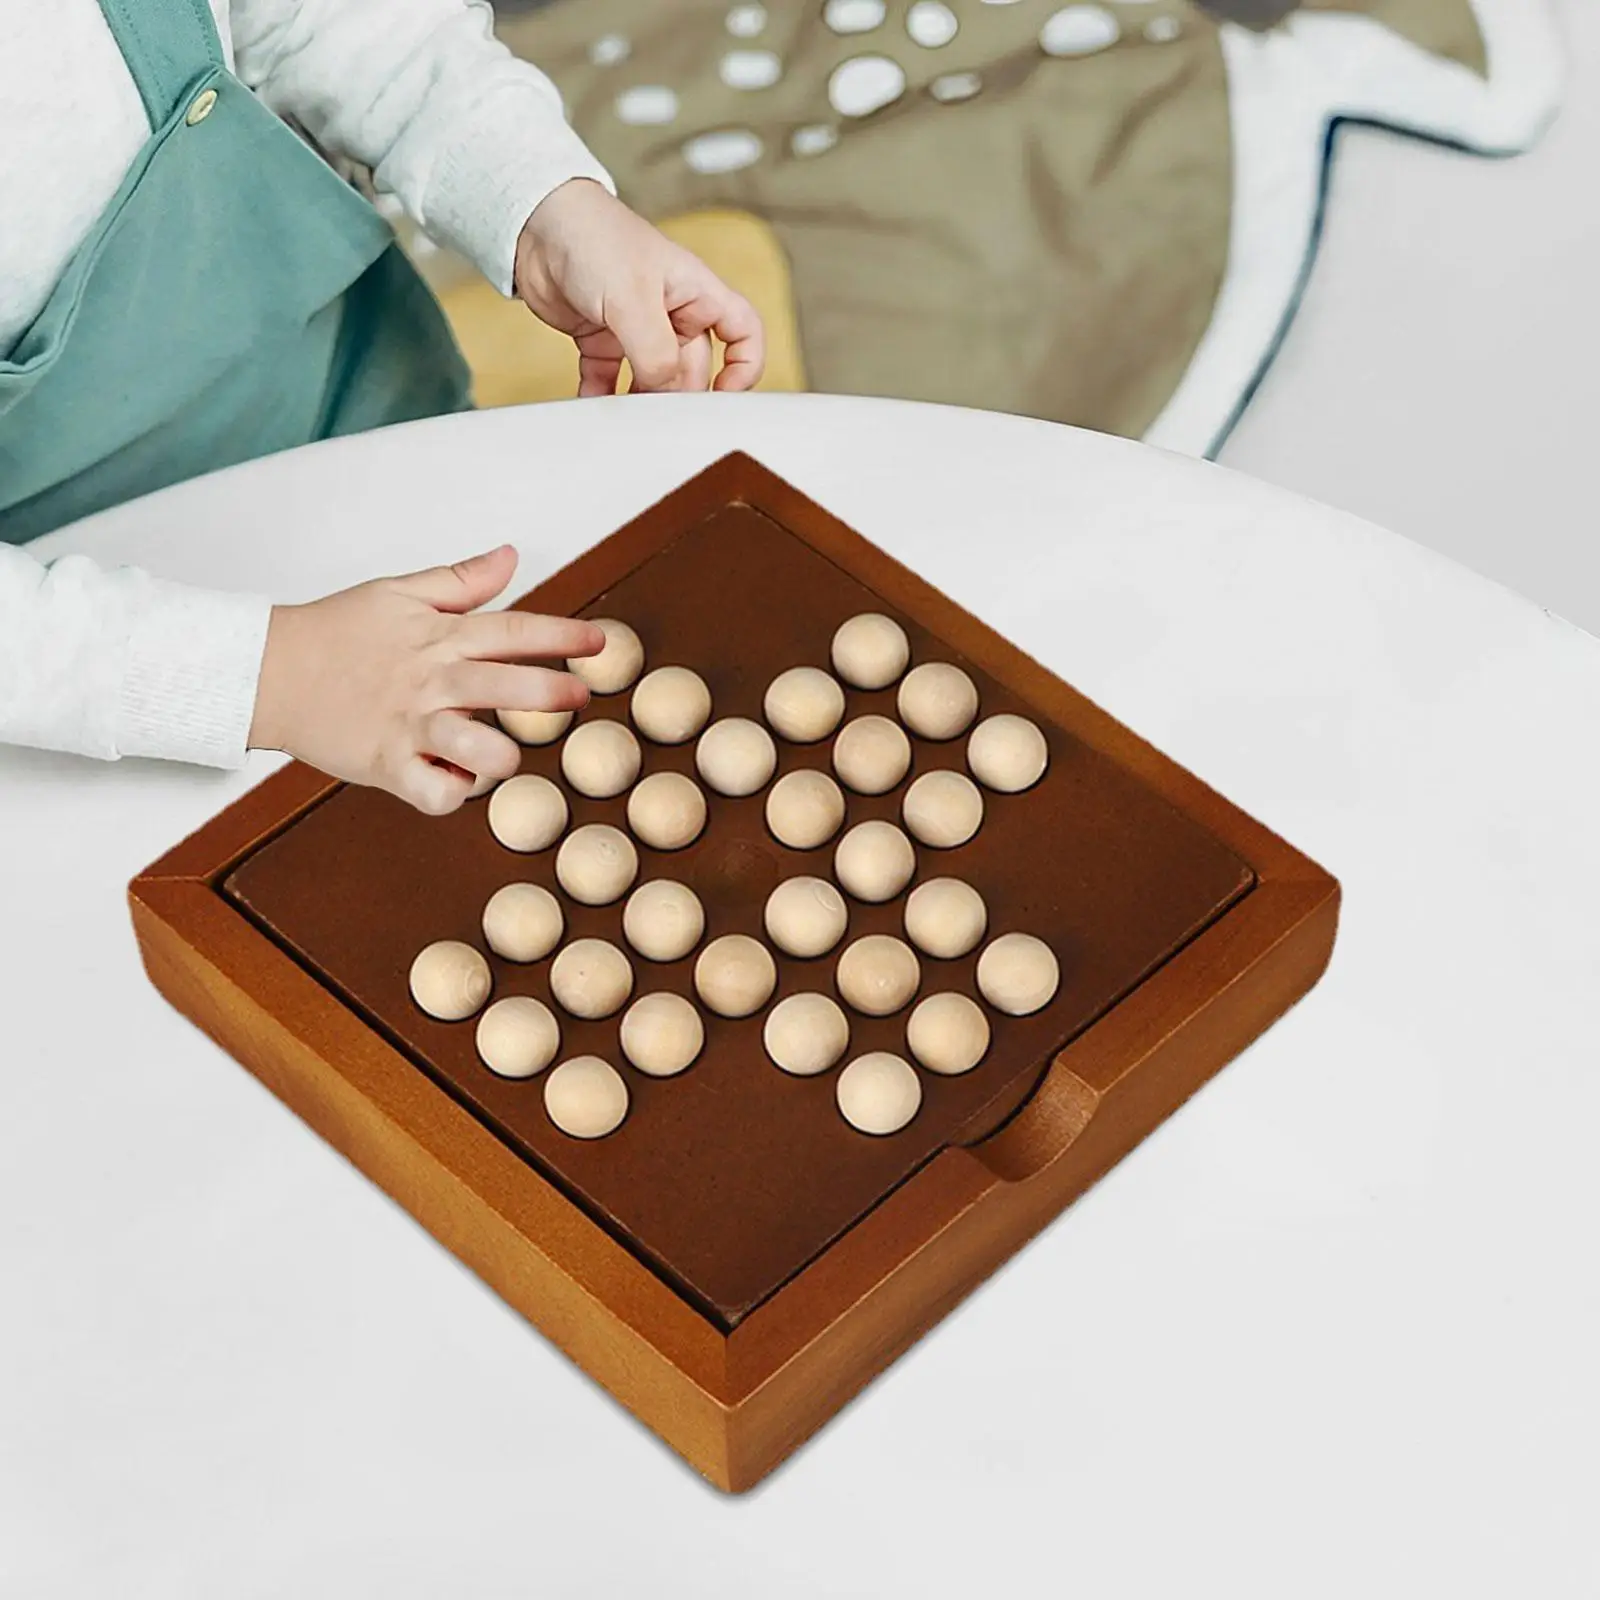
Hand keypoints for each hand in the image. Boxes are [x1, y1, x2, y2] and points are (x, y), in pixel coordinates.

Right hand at [248, 545, 602, 815]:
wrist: (267, 671)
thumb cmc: (335, 632)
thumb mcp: (399, 592)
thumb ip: (460, 580)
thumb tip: (510, 556)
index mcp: (440, 637)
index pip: (515, 632)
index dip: (563, 637)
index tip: (599, 643)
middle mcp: (433, 682)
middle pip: (511, 689)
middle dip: (555, 695)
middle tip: (576, 698)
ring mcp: (411, 727)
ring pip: (482, 753)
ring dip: (504, 758)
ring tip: (501, 754)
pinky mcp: (388, 766)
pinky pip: (438, 794)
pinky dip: (454, 795)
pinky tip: (454, 781)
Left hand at [514, 179, 765, 396]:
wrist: (534, 223)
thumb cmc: (594, 238)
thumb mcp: (633, 298)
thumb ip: (655, 352)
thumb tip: (664, 394)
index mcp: (696, 291)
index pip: (744, 331)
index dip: (746, 365)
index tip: (727, 394)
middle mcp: (672, 310)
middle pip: (695, 367)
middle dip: (680, 393)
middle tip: (660, 415)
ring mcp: (637, 326)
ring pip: (653, 378)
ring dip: (643, 401)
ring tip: (628, 417)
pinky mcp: (602, 336)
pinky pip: (609, 377)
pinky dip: (602, 394)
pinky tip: (592, 405)